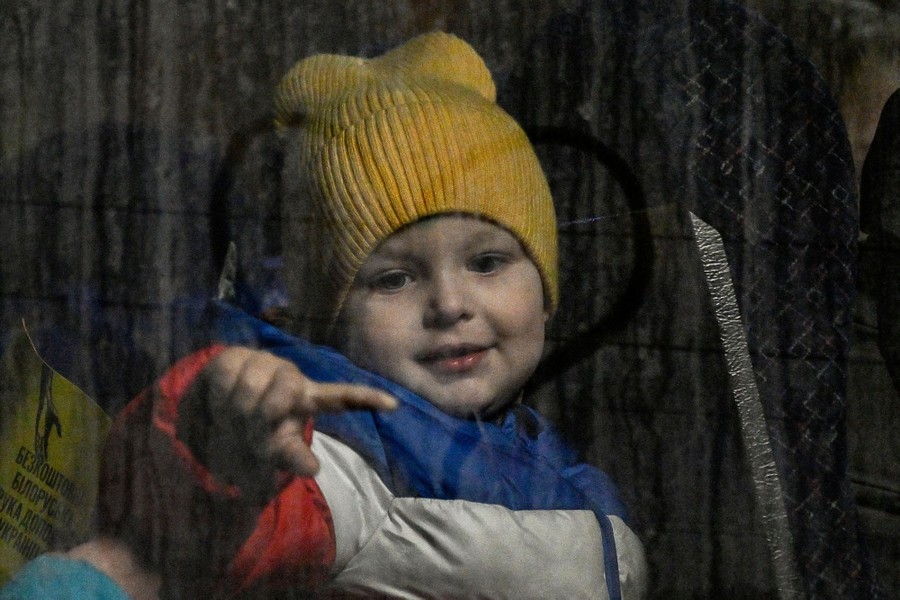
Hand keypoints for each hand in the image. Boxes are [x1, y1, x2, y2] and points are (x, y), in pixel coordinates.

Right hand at [181, 346, 395, 496]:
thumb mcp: (274, 450)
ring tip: (233, 416)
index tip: (394, 404)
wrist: (215, 402)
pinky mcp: (237, 356)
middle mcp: (292, 379)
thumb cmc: (254, 429)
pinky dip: (217, 400)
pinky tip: (221, 399)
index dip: (366, 398)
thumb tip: (312, 468)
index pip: (341, 398)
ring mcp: (265, 365)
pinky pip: (225, 384)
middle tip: (250, 432)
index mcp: (308, 401)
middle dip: (258, 423)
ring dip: (234, 415)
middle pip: (276, 405)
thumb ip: (293, 458)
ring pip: (248, 397)